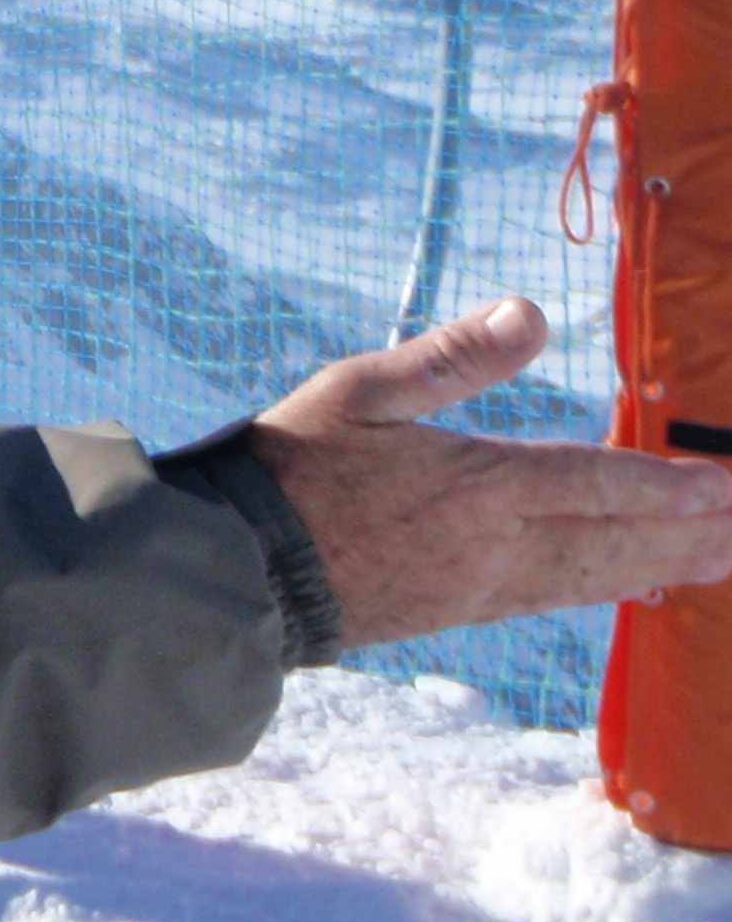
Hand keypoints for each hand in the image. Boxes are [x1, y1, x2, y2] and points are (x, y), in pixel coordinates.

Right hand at [244, 297, 731, 649]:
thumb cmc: (289, 469)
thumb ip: (451, 357)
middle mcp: (495, 545)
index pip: (596, 482)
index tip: (727, 485)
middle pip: (616, 539)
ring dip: (668, 566)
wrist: (239, 569)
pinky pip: (556, 599)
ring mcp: (481, 586)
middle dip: (692, 534)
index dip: (668, 486)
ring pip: (596, 577)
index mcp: (477, 485)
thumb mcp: (357, 392)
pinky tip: (635, 586)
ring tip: (724, 560)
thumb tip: (531, 311)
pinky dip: (610, 589)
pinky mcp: (460, 610)